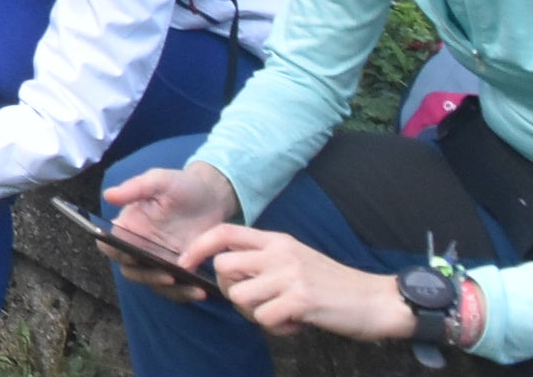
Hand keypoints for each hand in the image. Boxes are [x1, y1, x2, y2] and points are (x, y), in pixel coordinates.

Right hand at [104, 163, 243, 301]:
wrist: (213, 196)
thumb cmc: (182, 184)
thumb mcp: (159, 180)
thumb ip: (135, 187)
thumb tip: (107, 196)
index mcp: (129, 226)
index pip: (109, 244)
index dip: (115, 252)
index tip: (131, 255)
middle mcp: (140, 246)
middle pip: (130, 270)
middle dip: (146, 276)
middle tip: (168, 275)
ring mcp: (160, 260)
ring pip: (152, 283)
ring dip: (168, 289)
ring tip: (191, 288)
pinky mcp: (180, 269)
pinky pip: (175, 288)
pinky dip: (184, 293)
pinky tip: (200, 290)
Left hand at [191, 226, 415, 340]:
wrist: (377, 300)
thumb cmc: (333, 285)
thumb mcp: (297, 260)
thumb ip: (265, 262)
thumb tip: (230, 276)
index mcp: (277, 240)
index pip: (224, 233)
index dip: (198, 247)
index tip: (185, 263)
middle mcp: (280, 253)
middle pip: (223, 268)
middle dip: (230, 291)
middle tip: (255, 304)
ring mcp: (290, 275)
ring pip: (240, 296)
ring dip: (255, 314)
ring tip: (281, 315)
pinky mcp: (301, 300)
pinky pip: (264, 318)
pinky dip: (277, 328)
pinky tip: (297, 324)